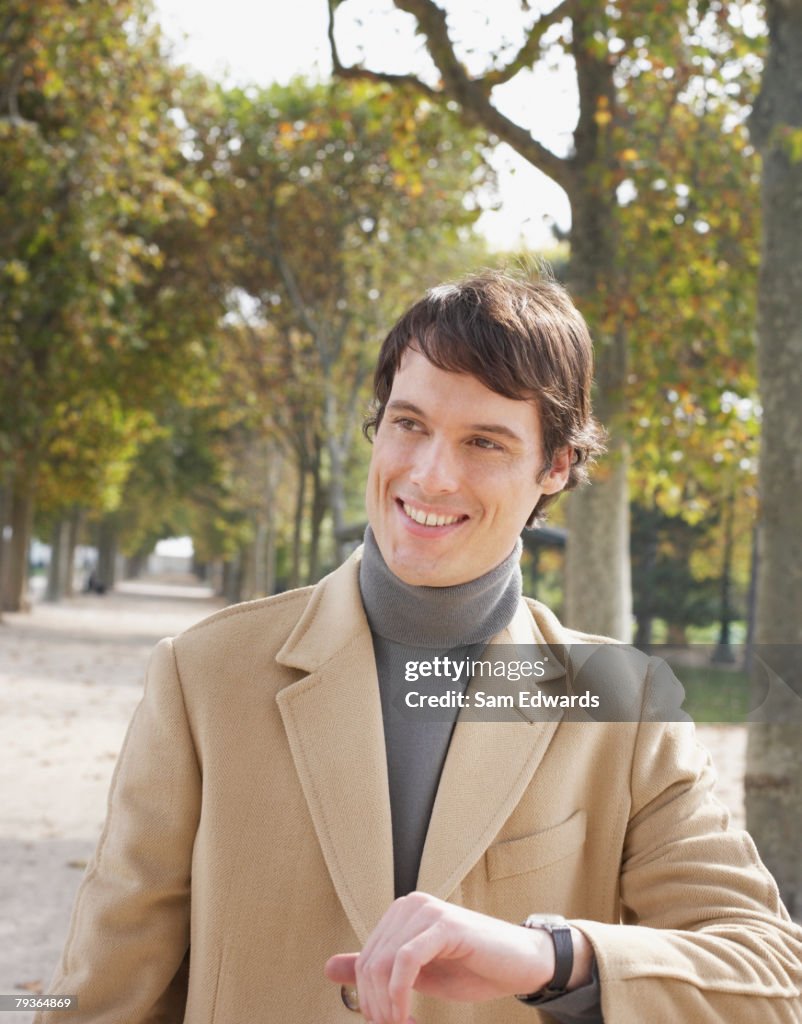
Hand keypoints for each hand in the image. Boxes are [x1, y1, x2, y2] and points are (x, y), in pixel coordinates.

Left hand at [324, 892, 591, 1023]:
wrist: (522, 963)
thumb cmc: (472, 968)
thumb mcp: (418, 975)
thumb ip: (376, 968)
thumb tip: (328, 968)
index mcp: (400, 914)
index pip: (364, 960)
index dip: (367, 1000)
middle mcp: (409, 905)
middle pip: (369, 963)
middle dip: (376, 1006)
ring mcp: (426, 911)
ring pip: (383, 963)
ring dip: (387, 1006)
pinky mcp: (443, 924)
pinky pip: (405, 961)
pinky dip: (400, 994)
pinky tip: (408, 1015)